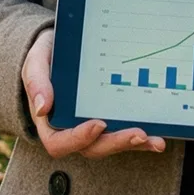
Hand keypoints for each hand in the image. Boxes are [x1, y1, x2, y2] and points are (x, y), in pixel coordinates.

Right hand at [21, 29, 166, 158]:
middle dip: (116, 142)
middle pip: (92, 148)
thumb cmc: (46, 57)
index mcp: (50, 122)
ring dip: (134, 145)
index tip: (97, 124)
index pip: (60, 143)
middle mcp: (72, 130)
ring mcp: (92, 128)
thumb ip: (37, 82)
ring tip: (154, 140)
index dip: (79, 138)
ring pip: (112, 145)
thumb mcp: (36, 62)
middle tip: (138, 133)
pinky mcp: (110, 122)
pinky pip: (124, 134)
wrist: (62, 46)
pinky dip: (141, 140)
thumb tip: (42, 108)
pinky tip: (157, 139)